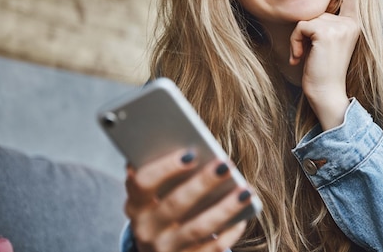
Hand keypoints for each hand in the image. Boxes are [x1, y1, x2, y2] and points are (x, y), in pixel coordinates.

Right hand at [124, 149, 250, 251]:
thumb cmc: (162, 205)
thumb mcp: (154, 192)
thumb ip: (164, 169)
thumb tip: (189, 141)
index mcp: (135, 204)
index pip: (143, 183)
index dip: (165, 168)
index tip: (191, 153)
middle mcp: (147, 228)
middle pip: (175, 204)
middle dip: (203, 183)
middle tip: (226, 164)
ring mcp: (166, 249)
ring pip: (198, 228)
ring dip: (225, 208)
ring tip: (246, 190)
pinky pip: (212, 248)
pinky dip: (230, 231)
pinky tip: (244, 214)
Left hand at [289, 0, 359, 129]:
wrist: (327, 94)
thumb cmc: (322, 71)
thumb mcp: (327, 43)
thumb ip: (326, 24)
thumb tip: (314, 12)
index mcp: (353, 23)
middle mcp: (351, 22)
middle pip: (315, 11)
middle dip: (304, 32)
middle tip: (308, 54)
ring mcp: (341, 26)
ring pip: (306, 19)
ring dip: (298, 39)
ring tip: (306, 57)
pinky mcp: (327, 32)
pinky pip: (300, 26)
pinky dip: (295, 42)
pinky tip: (301, 58)